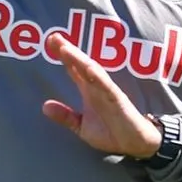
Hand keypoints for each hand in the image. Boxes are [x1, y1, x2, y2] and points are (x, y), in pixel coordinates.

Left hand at [42, 32, 161, 158]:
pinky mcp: (119, 101)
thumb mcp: (82, 127)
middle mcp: (97, 87)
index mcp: (89, 91)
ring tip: (65, 48)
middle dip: (68, 50)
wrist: (137, 145)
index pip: (73, 69)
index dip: (63, 56)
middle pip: (81, 65)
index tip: (49, 41)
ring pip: (92, 71)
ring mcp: (108, 92)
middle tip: (53, 36)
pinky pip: (107, 87)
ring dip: (79, 59)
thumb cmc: (112, 133)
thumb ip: (66, 117)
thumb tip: (44, 106)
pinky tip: (88, 68)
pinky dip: (98, 77)